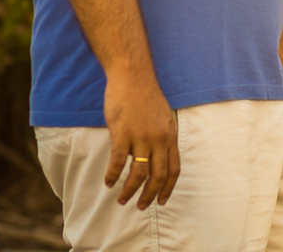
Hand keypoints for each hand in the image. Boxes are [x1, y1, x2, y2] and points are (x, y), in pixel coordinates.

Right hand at [103, 71, 179, 208]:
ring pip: (138, 173)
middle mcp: (159, 138)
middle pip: (158, 175)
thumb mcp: (164, 117)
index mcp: (170, 135)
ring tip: (121, 199)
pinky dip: (113, 174)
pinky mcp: (122, 132)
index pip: (174, 169)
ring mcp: (141, 136)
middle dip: (149, 195)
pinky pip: (118, 161)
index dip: (168, 188)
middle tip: (141, 207)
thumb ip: (163, 136)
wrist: (132, 76)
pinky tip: (108, 181)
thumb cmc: (146, 95)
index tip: (162, 200)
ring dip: (130, 190)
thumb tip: (159, 155)